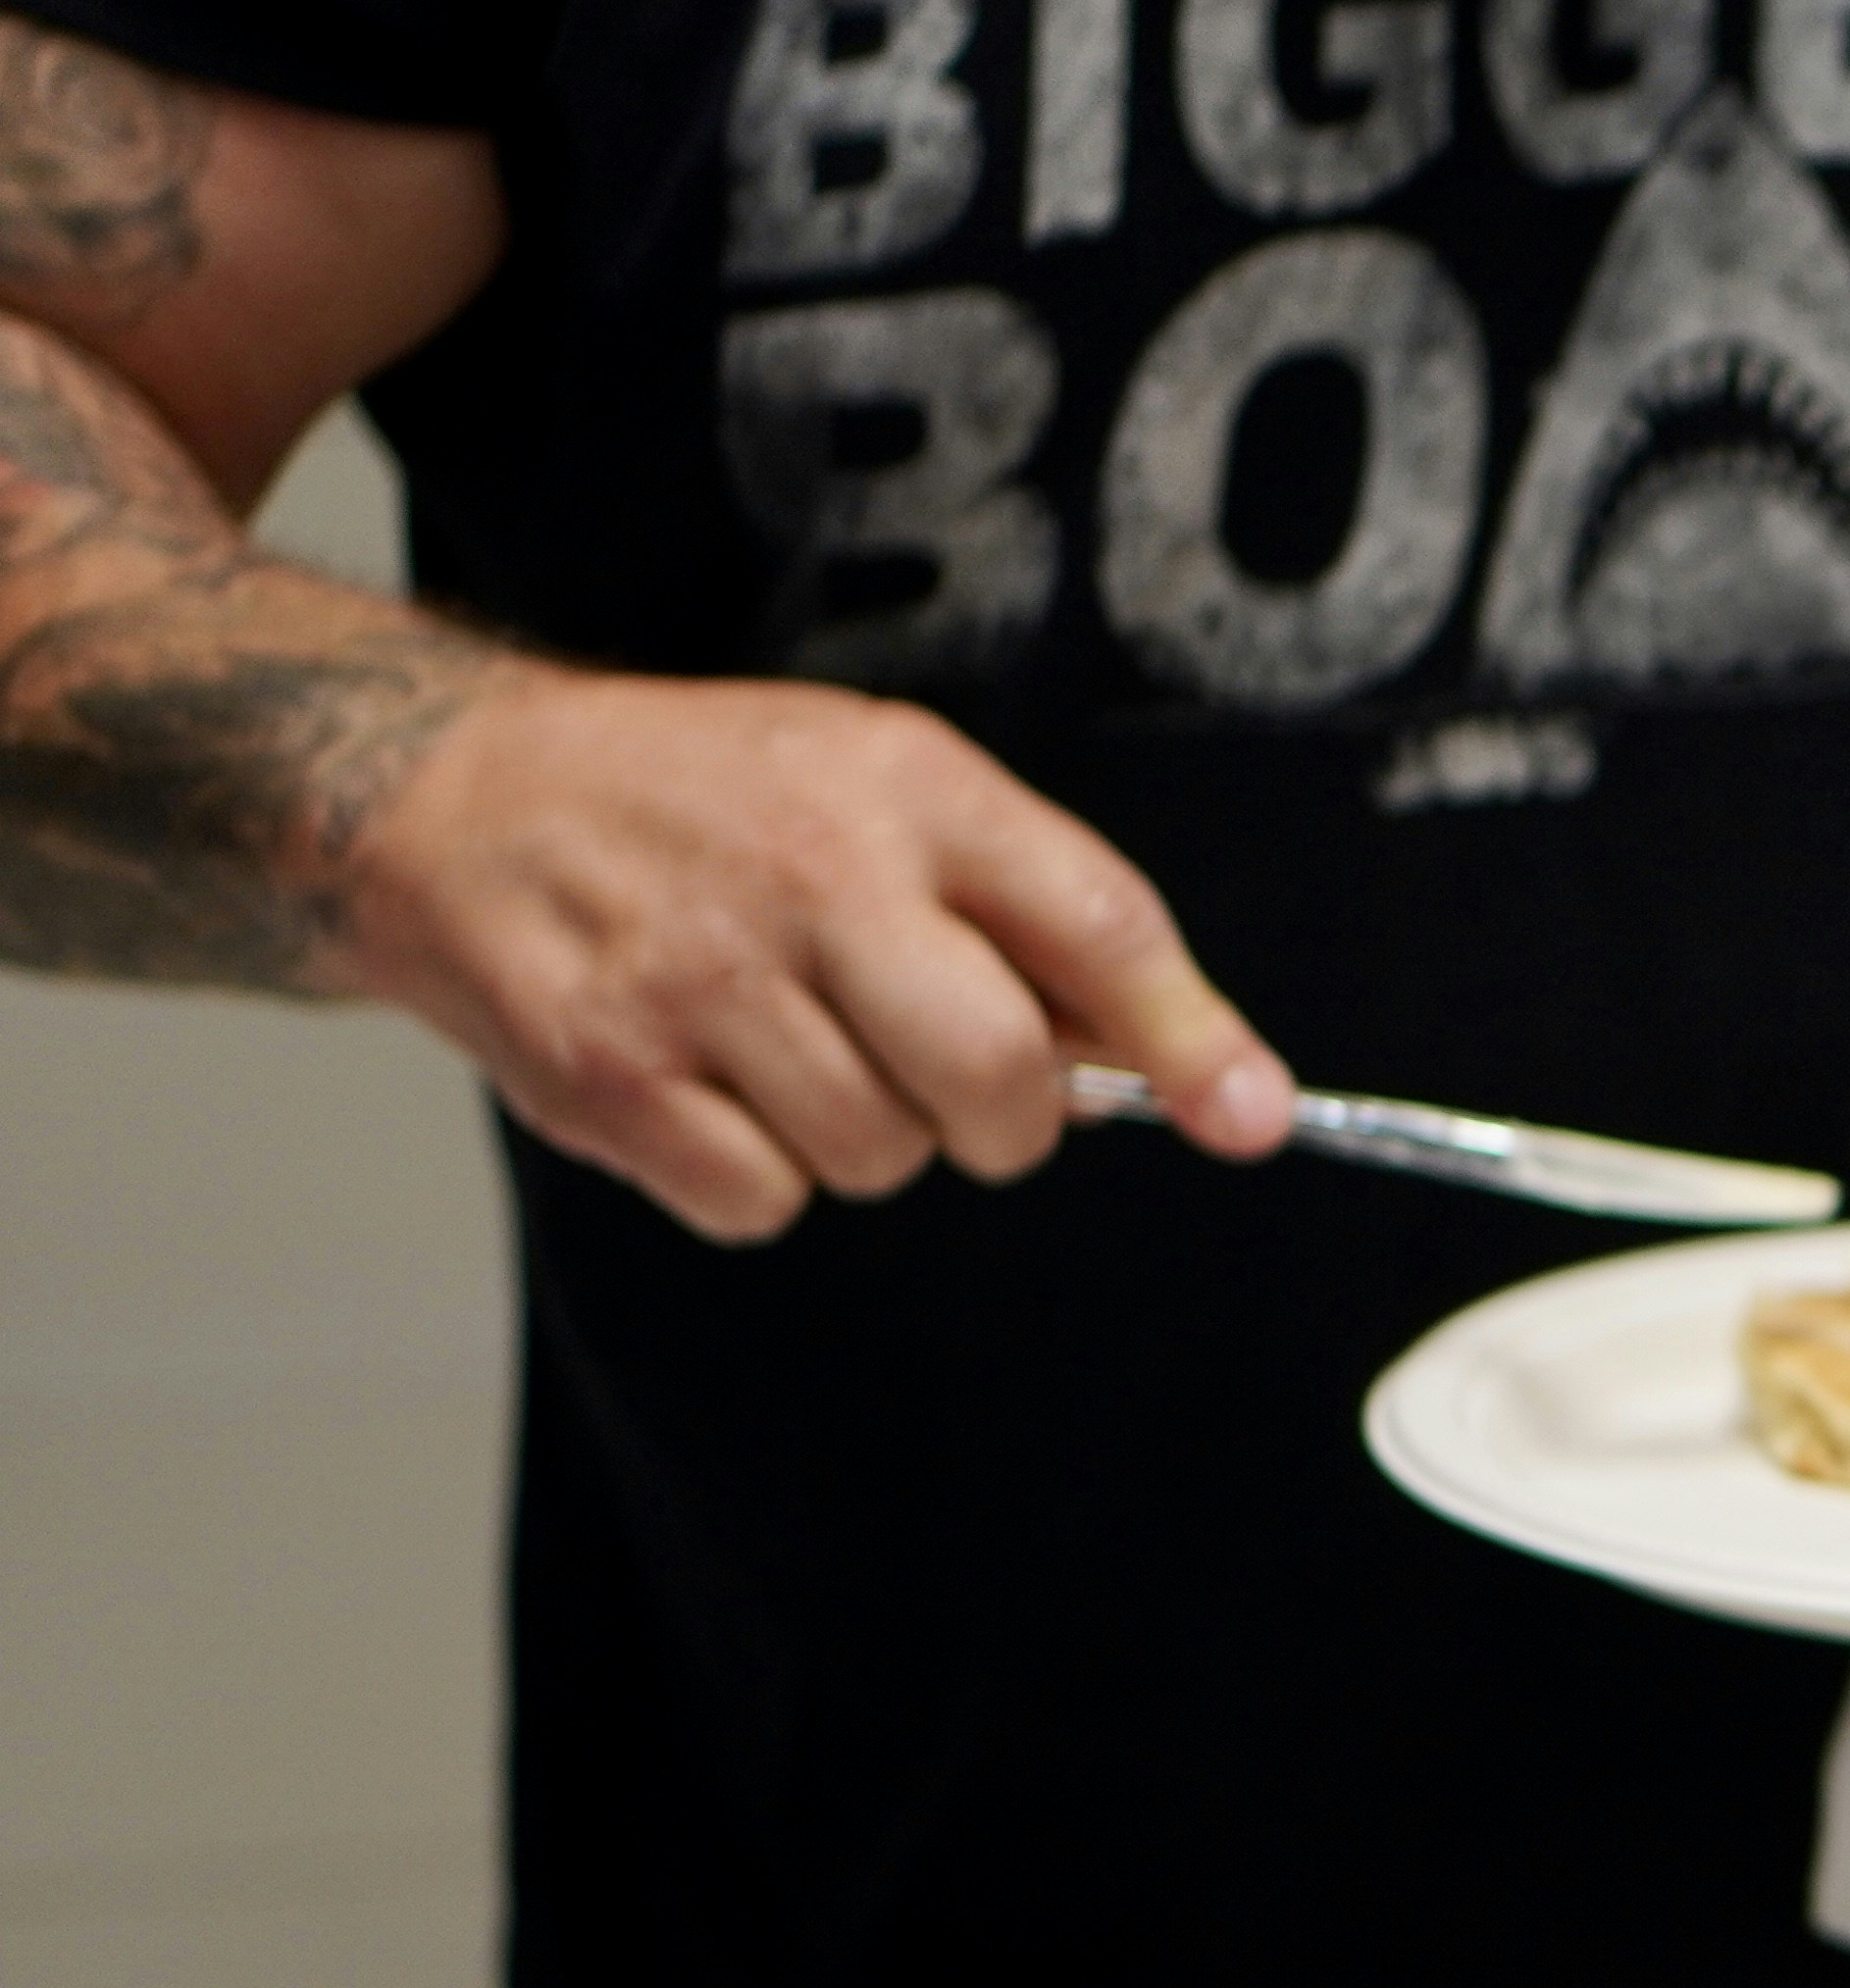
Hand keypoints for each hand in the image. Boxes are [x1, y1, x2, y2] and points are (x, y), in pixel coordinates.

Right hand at [322, 665, 1291, 1241]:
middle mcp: (811, 874)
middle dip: (1004, 1117)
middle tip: (948, 1077)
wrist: (461, 795)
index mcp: (909, 789)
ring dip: (865, 1135)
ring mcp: (701, 978)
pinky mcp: (609, 1074)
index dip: (1189, 1040)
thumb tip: (1201, 1075)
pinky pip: (763, 1198)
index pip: (1097, 923)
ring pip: (881, 1155)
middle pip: (997, 1076)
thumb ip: (1042, 917)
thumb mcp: (892, 788)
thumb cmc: (715, 803)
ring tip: (790, 1041)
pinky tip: (710, 1085)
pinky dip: (757, 1174)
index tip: (1249, 1119)